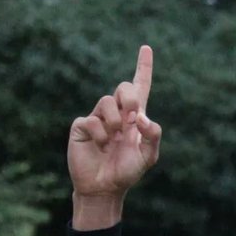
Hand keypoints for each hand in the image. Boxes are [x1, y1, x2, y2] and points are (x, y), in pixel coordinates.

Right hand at [68, 45, 161, 226]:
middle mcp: (117, 114)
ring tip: (115, 139)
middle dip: (130, 98)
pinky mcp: (82, 126)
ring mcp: (98, 118)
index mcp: (135, 119)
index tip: (146, 48)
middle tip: (133, 117)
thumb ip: (153, 135)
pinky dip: (101, 135)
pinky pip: (93, 120)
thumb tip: (143, 117)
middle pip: (124, 88)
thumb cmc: (126, 172)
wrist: (104, 188)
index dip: (143, 68)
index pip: (140, 87)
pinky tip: (102, 146)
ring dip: (116, 122)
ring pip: (107, 102)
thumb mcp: (148, 156)